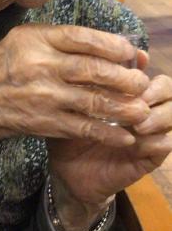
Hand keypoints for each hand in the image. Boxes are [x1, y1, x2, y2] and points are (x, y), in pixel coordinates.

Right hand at [0, 24, 150, 149]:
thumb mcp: (15, 40)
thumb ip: (49, 41)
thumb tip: (91, 44)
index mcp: (33, 39)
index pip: (81, 37)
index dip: (111, 44)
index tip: (129, 50)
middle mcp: (40, 64)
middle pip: (93, 69)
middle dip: (124, 77)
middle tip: (142, 82)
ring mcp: (42, 94)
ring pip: (93, 99)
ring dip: (123, 107)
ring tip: (142, 110)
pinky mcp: (42, 121)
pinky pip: (82, 127)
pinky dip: (107, 132)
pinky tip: (124, 136)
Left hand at [48, 72, 171, 230]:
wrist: (68, 173)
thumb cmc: (68, 132)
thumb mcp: (70, 105)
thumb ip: (82, 84)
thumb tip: (87, 58)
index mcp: (125, 93)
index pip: (145, 71)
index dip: (142, 65)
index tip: (134, 63)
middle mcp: (142, 108)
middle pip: (167, 88)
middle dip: (156, 90)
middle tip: (139, 97)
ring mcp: (149, 132)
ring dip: (158, 116)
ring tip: (136, 124)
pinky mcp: (150, 156)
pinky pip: (166, 143)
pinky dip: (154, 140)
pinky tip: (135, 141)